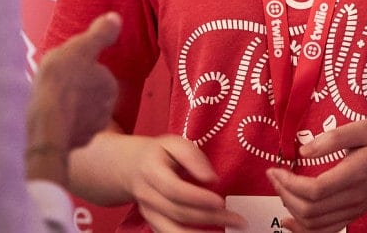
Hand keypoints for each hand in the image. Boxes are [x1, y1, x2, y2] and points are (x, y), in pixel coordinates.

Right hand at [28, 12, 121, 152]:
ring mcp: (91, 130)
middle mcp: (107, 109)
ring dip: (67, 109)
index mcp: (109, 85)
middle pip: (88, 94)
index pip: (96, 72)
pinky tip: (46, 122)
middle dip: (74, 90)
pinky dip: (60, 126)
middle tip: (53, 86)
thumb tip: (116, 18)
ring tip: (47, 104)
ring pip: (79, 113)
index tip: (63, 69)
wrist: (45, 127)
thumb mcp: (79, 48)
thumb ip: (99, 34)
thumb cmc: (61, 82)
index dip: (78, 69)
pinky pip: (69, 131)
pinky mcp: (76, 146)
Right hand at [123, 133, 244, 231]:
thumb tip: (211, 178)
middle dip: (210, 218)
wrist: (129, 167)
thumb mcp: (173, 143)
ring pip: (172, 230)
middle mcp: (147, 195)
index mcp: (151, 171)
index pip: (174, 190)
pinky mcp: (152, 222)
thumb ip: (192, 157)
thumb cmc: (159, 154)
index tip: (221, 201)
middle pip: (178, 212)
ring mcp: (148, 212)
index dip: (198, 198)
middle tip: (237, 220)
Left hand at [265, 119, 366, 231]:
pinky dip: (304, 230)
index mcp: (355, 175)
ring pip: (315, 225)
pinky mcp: (355, 214)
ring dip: (291, 210)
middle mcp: (355, 198)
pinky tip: (290, 219)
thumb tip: (304, 151)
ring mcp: (355, 210)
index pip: (314, 191)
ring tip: (280, 189)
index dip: (288, 183)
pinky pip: (326, 231)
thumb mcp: (365, 127)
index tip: (275, 169)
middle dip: (284, 194)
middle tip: (274, 175)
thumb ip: (334, 138)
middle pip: (310, 210)